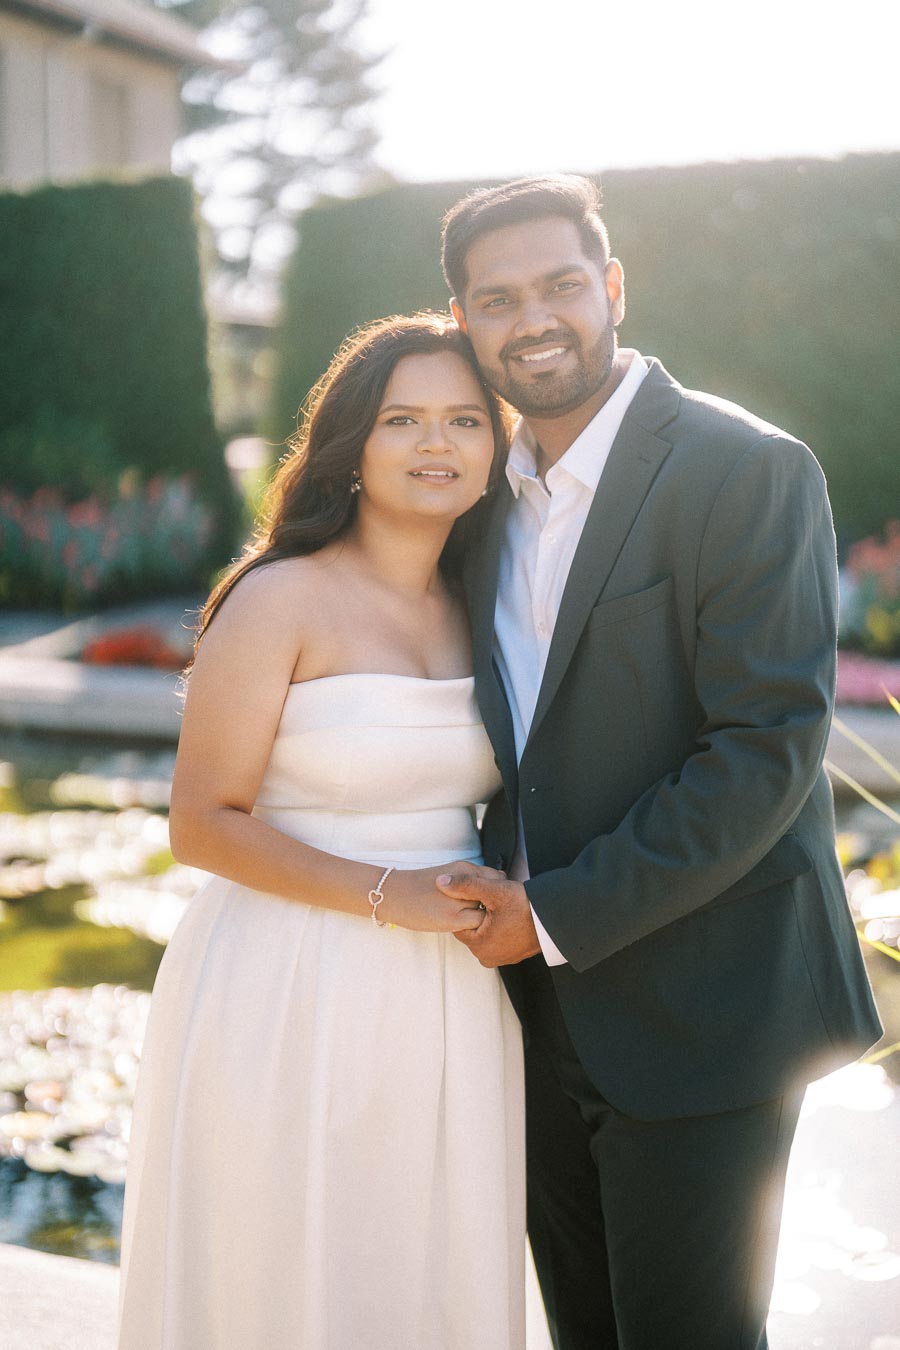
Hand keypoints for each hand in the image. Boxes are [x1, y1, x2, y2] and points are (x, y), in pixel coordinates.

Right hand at [383, 861, 503, 933]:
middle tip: (482, 911)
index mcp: (463, 867)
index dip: (494, 891)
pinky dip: (475, 926)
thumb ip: (468, 880)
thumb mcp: (447, 874)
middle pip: (494, 894)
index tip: (488, 899)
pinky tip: (463, 925)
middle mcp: (464, 880)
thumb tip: (492, 890)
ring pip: (486, 909)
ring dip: (484, 915)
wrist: (394, 893)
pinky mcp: (452, 918)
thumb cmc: (420, 886)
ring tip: (470, 919)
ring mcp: (458, 900)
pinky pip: (476, 923)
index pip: (495, 878)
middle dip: (492, 904)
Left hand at [436, 871, 541, 965]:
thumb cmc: (526, 906)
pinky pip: (499, 937)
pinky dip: (500, 926)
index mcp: (479, 946)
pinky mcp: (513, 955)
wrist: (555, 918)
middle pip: (473, 928)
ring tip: (503, 906)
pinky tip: (510, 915)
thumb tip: (441, 882)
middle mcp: (488, 957)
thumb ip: (465, 885)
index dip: (469, 906)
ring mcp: (502, 958)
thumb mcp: (493, 891)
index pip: (461, 922)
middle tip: (494, 900)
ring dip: (490, 919)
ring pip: (486, 931)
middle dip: (480, 912)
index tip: (482, 896)